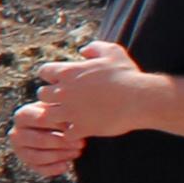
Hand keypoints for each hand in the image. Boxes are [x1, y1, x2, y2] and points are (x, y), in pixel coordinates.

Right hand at [9, 100, 87, 179]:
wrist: (53, 127)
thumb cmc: (57, 114)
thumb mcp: (58, 107)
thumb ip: (62, 110)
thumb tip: (71, 117)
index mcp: (22, 115)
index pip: (40, 119)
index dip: (60, 124)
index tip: (77, 127)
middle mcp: (16, 133)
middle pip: (39, 140)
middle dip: (62, 143)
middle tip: (81, 143)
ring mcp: (20, 150)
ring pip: (38, 157)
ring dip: (60, 155)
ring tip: (78, 152)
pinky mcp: (27, 164)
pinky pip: (40, 169)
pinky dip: (54, 169)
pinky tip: (67, 165)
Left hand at [31, 39, 160, 140]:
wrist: (141, 99)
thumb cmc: (127, 74)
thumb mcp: (112, 52)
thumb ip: (94, 48)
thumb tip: (83, 51)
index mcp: (68, 72)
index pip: (44, 71)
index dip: (52, 76)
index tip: (64, 80)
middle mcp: (64, 91)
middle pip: (42, 94)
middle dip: (52, 96)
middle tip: (66, 99)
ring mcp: (71, 111)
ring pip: (48, 115)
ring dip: (58, 116)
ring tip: (70, 116)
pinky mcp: (81, 128)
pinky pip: (65, 134)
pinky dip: (71, 133)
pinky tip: (82, 129)